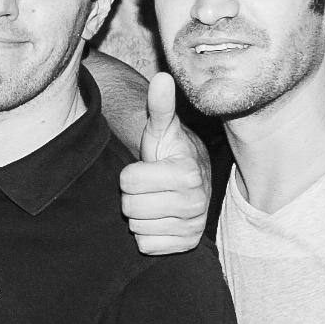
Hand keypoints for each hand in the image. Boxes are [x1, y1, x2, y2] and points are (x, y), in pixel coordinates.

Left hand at [120, 72, 208, 254]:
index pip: (128, 182)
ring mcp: (193, 226)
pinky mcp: (186, 245)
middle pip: (130, 208)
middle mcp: (196, 202)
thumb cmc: (168, 153)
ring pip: (137, 228)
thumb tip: (162, 77)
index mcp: (187, 172)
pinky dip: (147, 235)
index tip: (146, 167)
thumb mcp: (161, 129)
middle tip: (149, 186)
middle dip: (133, 196)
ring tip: (154, 200)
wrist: (188, 179)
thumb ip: (159, 106)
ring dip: (140, 216)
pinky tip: (159, 219)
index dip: (129, 174)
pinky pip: (146, 246)